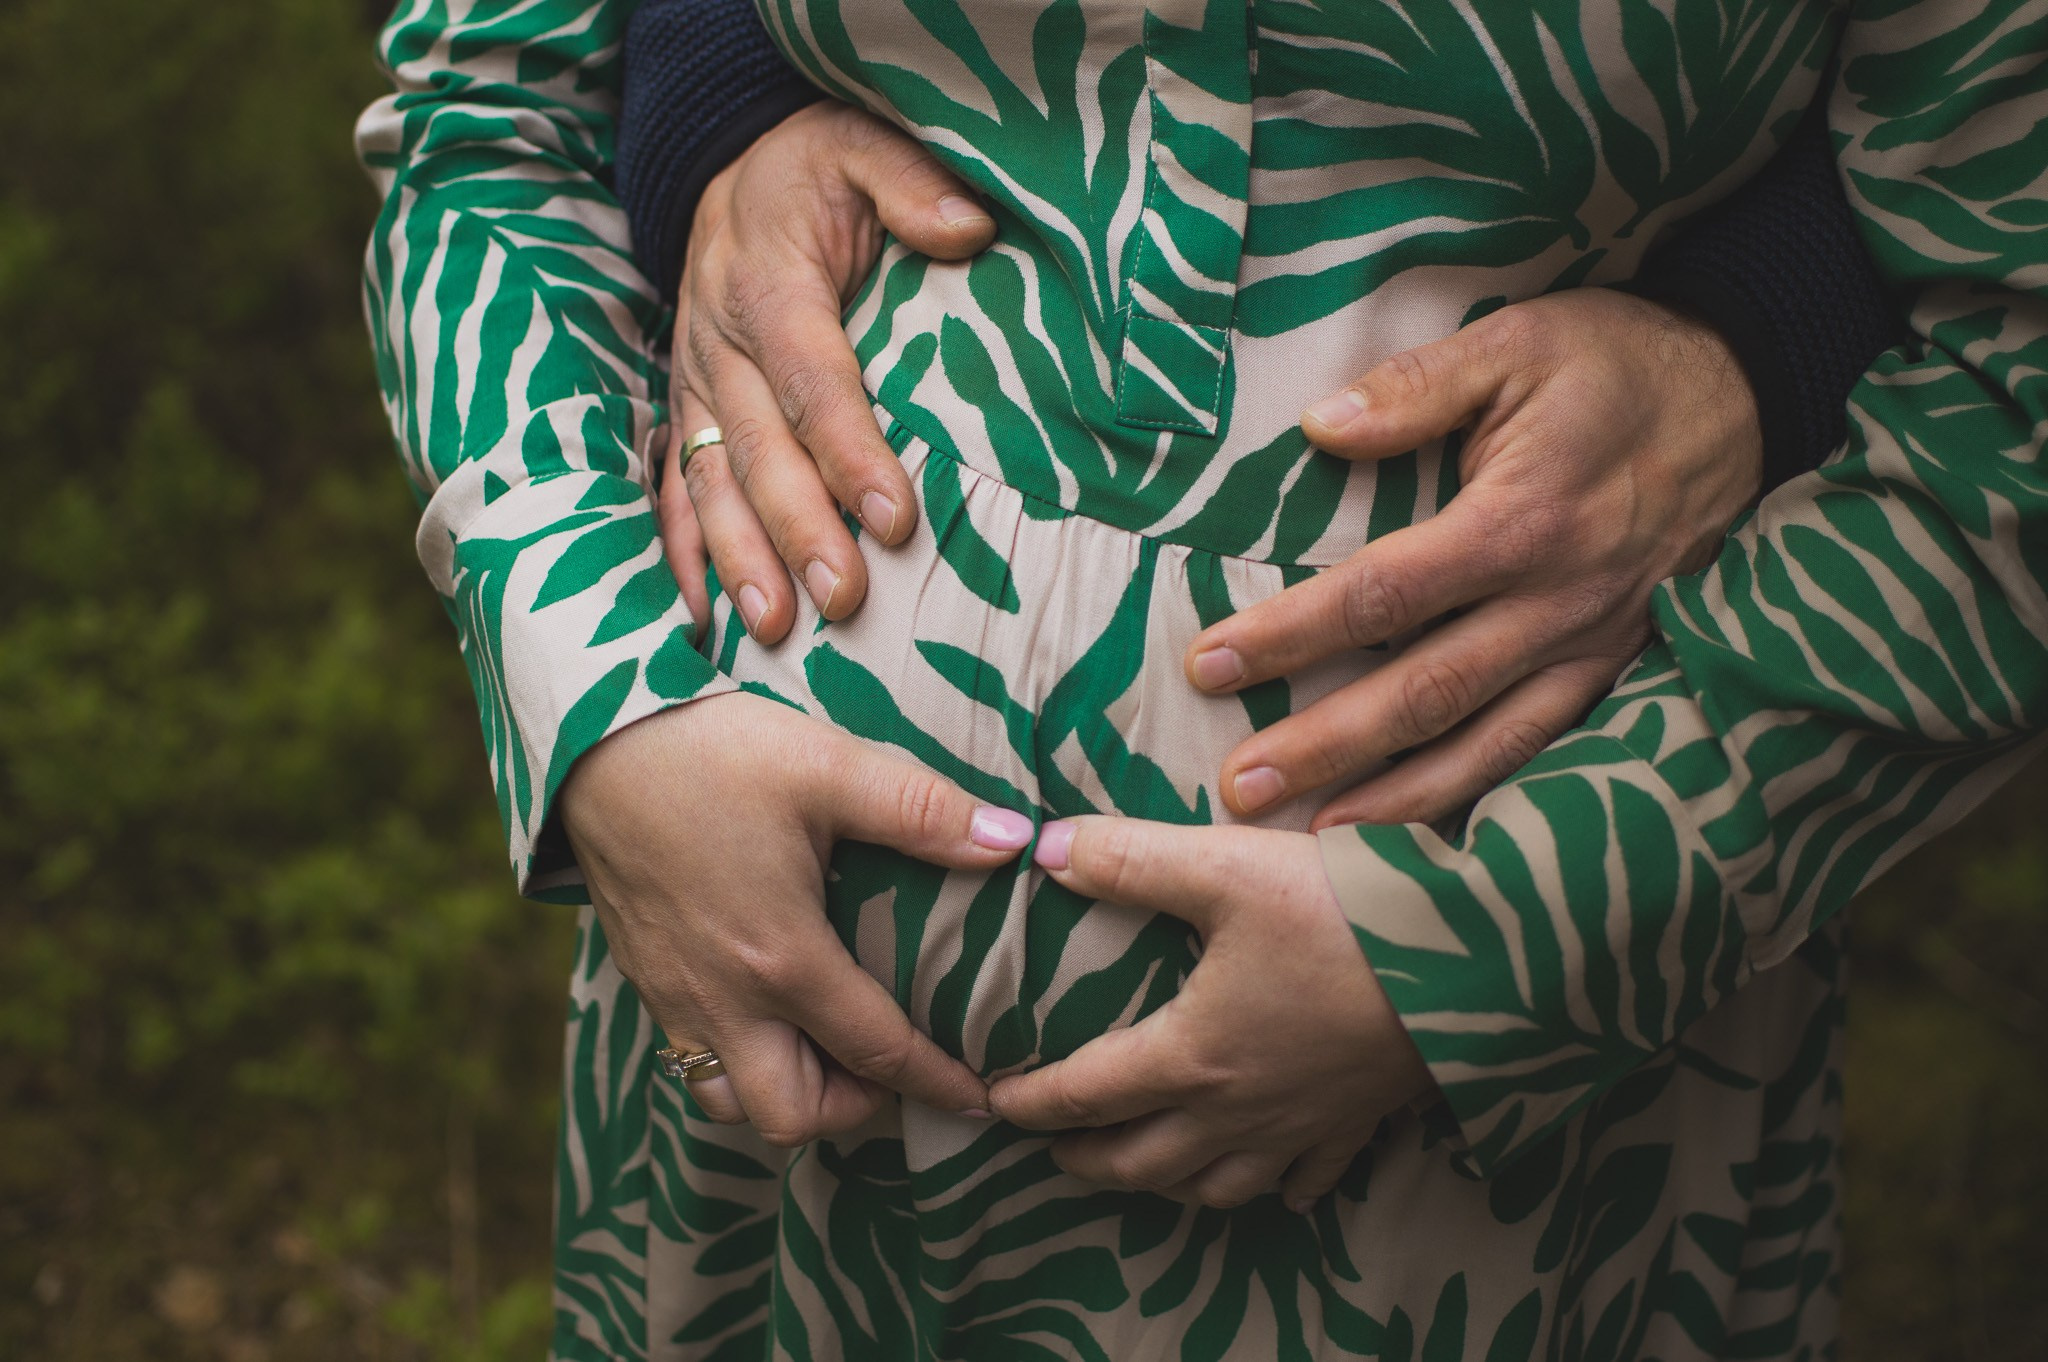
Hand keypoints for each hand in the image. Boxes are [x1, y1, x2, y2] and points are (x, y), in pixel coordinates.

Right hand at [560, 692, 1033, 1143]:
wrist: (590, 742)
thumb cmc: (711, 753)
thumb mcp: (827, 767)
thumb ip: (923, 811)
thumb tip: (1014, 842)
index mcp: (782, 959)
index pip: (877, 1053)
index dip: (938, 1082)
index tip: (982, 1099)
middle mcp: (724, 999)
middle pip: (791, 1116)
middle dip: (853, 1109)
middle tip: (892, 1063)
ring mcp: (674, 996)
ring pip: (730, 1102)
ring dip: (788, 1093)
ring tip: (830, 1045)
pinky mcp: (644, 978)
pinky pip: (693, 1061)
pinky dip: (740, 1063)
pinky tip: (769, 1009)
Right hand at [666, 101, 996, 641]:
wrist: (722, 164)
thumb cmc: (809, 169)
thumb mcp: (858, 145)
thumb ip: (910, 183)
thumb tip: (971, 228)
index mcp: (769, 287)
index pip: (815, 381)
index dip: (852, 452)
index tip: (897, 518)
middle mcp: (720, 345)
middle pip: (762, 450)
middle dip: (799, 530)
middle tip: (843, 600)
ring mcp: (694, 386)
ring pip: (712, 482)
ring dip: (738, 558)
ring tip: (772, 628)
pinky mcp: (684, 412)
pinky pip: (674, 488)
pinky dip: (682, 554)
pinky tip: (698, 618)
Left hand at [989, 817, 1430, 1211]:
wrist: (1479, 963)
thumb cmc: (1345, 914)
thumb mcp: (1225, 869)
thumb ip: (1129, 861)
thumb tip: (1042, 848)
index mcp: (1192, 1055)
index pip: (1086, 1093)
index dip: (1031, 1102)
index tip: (992, 1101)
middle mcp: (1238, 1111)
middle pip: (1141, 1161)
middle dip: (1087, 1160)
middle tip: (1052, 1151)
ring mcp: (1302, 1127)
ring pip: (1215, 1187)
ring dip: (1166, 1184)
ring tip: (1142, 1170)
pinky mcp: (1358, 1122)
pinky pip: (1305, 1178)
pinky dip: (1275, 1187)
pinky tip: (1274, 1180)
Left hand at [1186, 288, 1763, 827]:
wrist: (1753, 394)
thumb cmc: (1619, 363)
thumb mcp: (1517, 344)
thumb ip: (1417, 388)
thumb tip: (1318, 428)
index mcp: (1520, 521)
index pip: (1381, 594)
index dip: (1290, 635)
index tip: (1209, 663)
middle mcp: (1558, 601)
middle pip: (1424, 692)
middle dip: (1326, 747)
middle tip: (1239, 789)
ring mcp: (1596, 646)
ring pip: (1489, 744)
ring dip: (1400, 801)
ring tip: (1317, 839)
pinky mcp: (1622, 668)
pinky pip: (1549, 749)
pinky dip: (1488, 797)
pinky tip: (1431, 832)